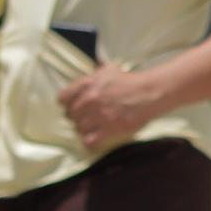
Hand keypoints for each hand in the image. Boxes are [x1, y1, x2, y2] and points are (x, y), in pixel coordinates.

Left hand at [57, 61, 172, 152]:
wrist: (148, 93)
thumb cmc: (129, 81)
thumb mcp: (108, 69)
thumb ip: (93, 74)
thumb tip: (86, 74)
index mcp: (87, 84)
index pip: (62, 99)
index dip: (67, 103)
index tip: (73, 105)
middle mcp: (89, 100)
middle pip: (71, 115)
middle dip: (77, 117)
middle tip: (87, 117)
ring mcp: (98, 116)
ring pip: (79, 128)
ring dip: (84, 129)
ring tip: (93, 127)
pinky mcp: (108, 130)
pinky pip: (89, 141)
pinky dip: (90, 141)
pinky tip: (96, 138)